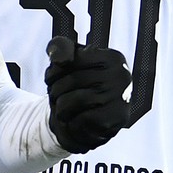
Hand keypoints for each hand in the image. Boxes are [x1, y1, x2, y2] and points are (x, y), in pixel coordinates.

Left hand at [44, 36, 131, 153]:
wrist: (91, 125)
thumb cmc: (79, 88)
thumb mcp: (69, 62)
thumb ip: (60, 48)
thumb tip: (59, 59)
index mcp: (111, 57)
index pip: (71, 59)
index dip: (53, 71)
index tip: (51, 80)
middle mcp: (121, 75)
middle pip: (73, 80)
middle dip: (55, 90)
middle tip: (55, 97)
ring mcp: (121, 97)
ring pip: (75, 100)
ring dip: (60, 108)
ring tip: (61, 110)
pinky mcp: (116, 119)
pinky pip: (83, 119)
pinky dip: (72, 122)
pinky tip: (74, 120)